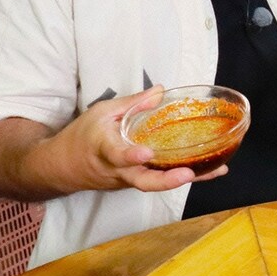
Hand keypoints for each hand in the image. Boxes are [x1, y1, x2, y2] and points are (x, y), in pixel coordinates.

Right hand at [41, 87, 225, 193]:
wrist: (60, 167)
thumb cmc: (80, 137)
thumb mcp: (101, 113)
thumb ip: (132, 103)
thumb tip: (160, 90)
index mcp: (104, 149)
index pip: (117, 155)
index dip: (131, 156)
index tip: (146, 153)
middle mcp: (118, 171)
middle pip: (143, 182)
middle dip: (167, 181)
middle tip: (188, 174)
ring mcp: (128, 181)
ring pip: (156, 184)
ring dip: (186, 179)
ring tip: (217, 169)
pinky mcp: (136, 184)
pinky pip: (160, 182)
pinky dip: (184, 177)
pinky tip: (213, 170)